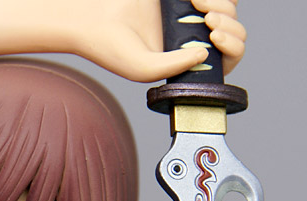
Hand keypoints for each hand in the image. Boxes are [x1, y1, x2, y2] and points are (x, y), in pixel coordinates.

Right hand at [68, 0, 244, 81]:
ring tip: (197, 4)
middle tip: (207, 21)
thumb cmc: (111, 48)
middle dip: (230, 26)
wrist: (92, 18)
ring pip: (228, 9)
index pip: (224, 60)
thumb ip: (174, 67)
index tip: (214, 38)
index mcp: (184, 62)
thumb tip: (206, 53)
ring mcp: (187, 15)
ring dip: (222, 6)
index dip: (231, 49)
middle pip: (232, 32)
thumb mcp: (143, 69)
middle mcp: (189, 39)